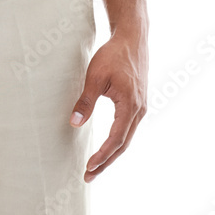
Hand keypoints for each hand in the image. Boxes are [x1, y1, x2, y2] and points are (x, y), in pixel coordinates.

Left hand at [69, 27, 147, 181]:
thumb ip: (86, 101)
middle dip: (106, 162)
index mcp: (130, 106)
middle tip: (89, 176)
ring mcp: (141, 108)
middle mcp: (139, 110)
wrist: (132, 38)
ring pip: (127, 138)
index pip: (116, 140)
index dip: (102, 156)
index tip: (88, 167)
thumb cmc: (113, 55)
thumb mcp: (96, 76)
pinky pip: (128, 129)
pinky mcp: (138, 103)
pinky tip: (108, 147)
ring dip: (112, 154)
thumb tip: (74, 123)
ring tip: (96, 167)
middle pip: (123, 145)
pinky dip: (118, 142)